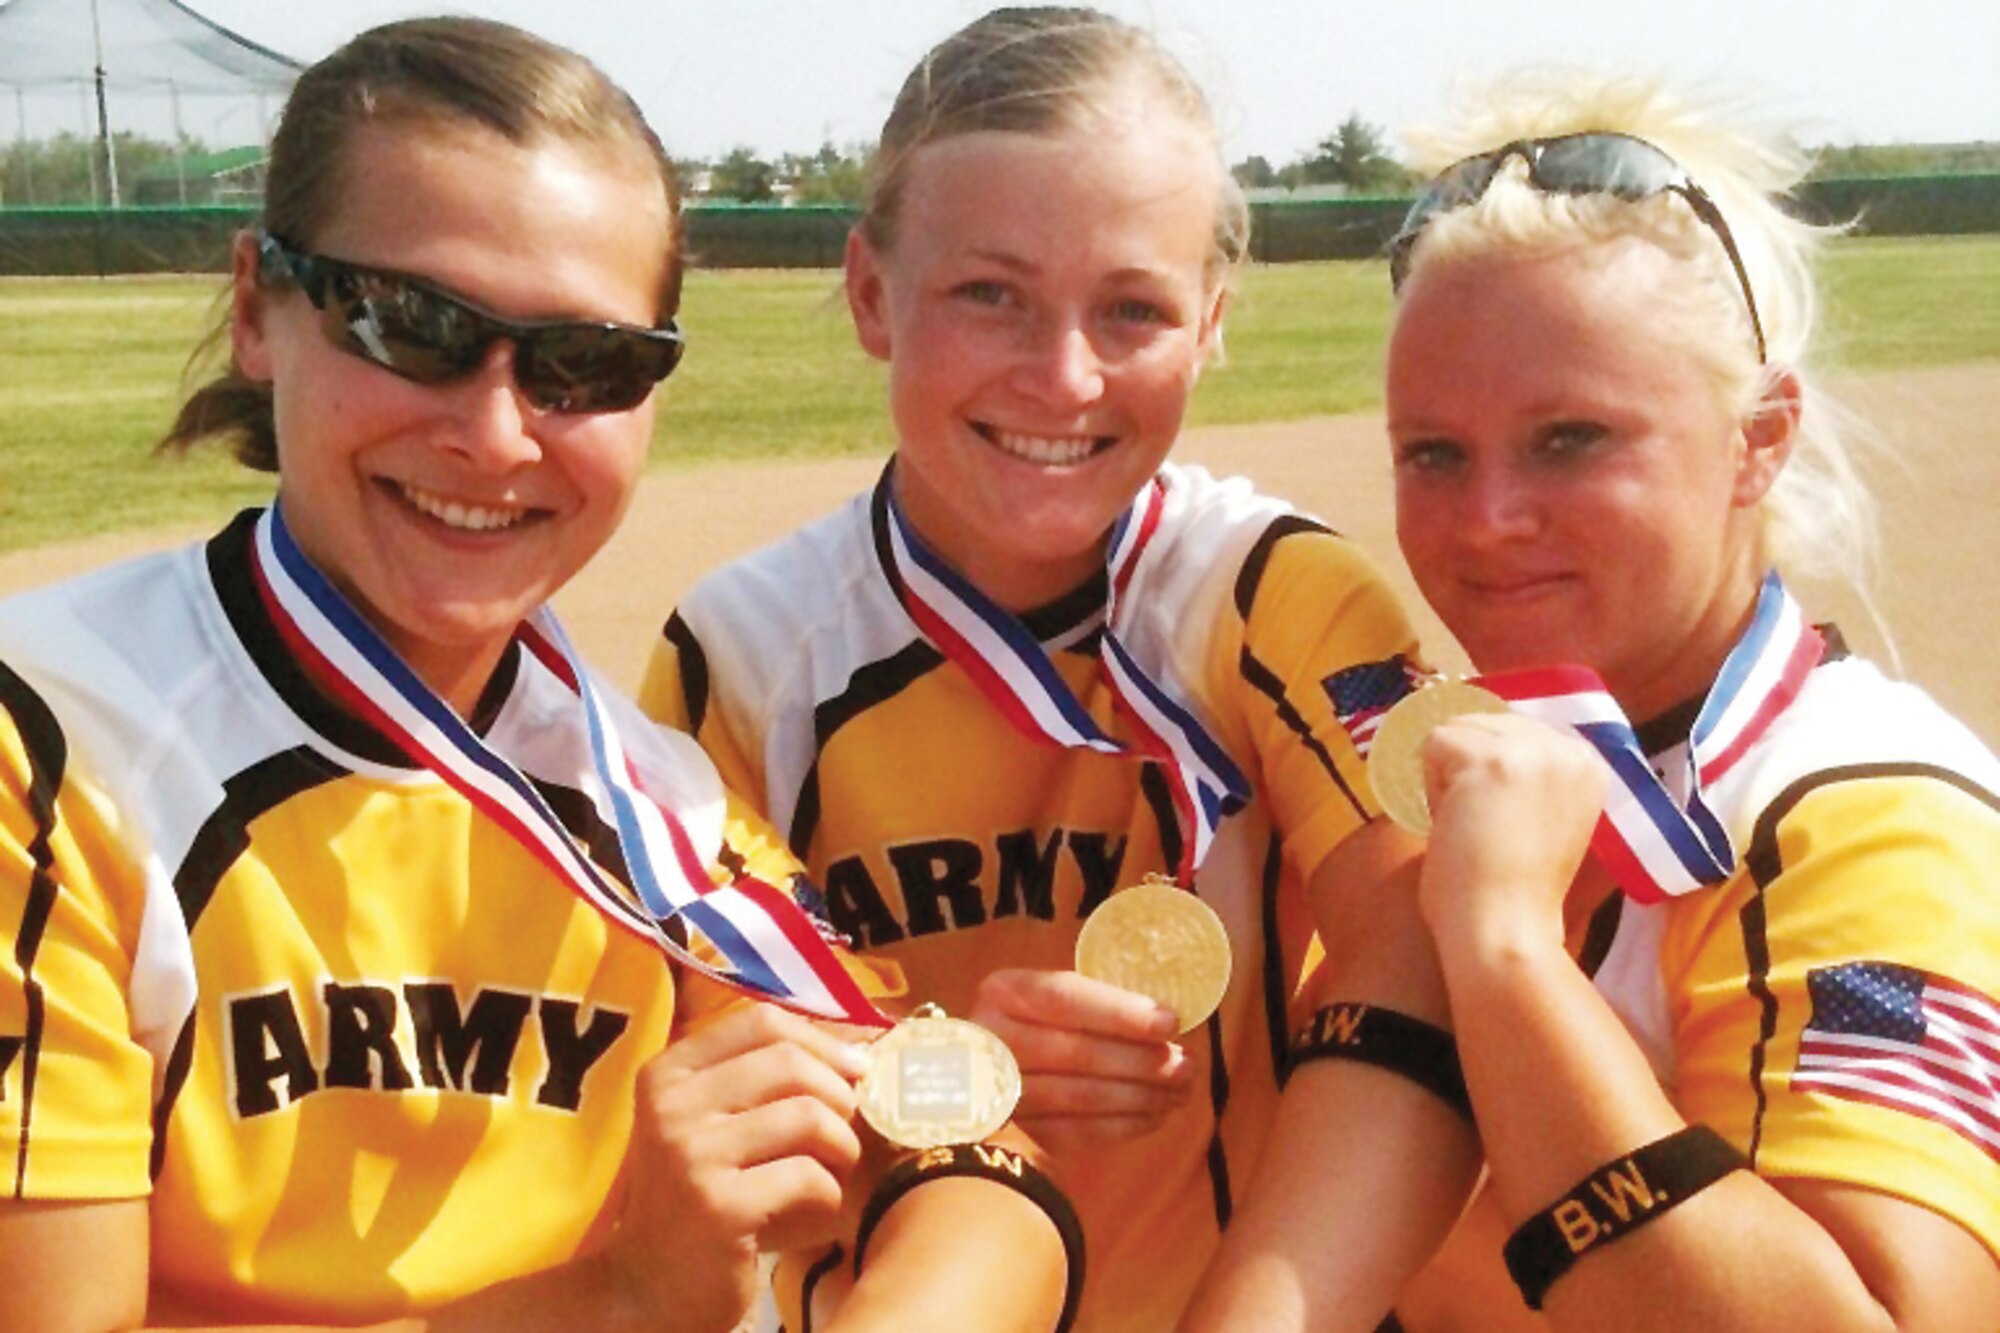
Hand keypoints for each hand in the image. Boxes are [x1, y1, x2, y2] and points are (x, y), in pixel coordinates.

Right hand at [608, 1004, 869, 1330]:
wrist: (648, 1286)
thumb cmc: (699, 1195)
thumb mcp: (715, 1123)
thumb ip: (767, 1078)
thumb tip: (862, 1042)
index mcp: (669, 1072)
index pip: (761, 1020)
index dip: (822, 1038)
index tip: (856, 1067)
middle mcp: (671, 1104)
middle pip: (790, 1063)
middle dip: (839, 1093)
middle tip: (848, 1128)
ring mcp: (691, 1154)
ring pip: (808, 1116)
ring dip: (843, 1145)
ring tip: (837, 1167)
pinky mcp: (719, 1206)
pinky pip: (809, 1176)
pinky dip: (831, 1193)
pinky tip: (819, 1208)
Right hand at [971, 967, 1194, 1154]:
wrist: (991, 1069)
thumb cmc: (1041, 1023)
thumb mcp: (1057, 997)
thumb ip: (1100, 1004)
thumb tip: (1168, 1023)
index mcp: (1005, 993)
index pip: (1065, 1000)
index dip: (1121, 1013)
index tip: (1171, 1023)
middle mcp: (992, 1041)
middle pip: (1075, 1053)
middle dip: (1140, 1061)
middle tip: (1186, 1066)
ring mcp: (1000, 1093)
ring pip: (1079, 1097)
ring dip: (1139, 1097)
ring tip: (1180, 1092)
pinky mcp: (1016, 1134)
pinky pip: (1077, 1133)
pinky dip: (1122, 1125)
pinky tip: (1155, 1116)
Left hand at [1416, 712, 1606, 957]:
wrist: (1507, 929)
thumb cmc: (1515, 891)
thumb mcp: (1544, 818)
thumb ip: (1532, 779)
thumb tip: (1481, 739)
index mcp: (1589, 765)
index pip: (1518, 730)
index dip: (1491, 771)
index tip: (1502, 820)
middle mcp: (1571, 749)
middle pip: (1487, 724)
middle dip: (1468, 770)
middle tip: (1483, 828)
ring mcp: (1535, 750)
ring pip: (1458, 731)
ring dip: (1448, 778)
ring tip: (1471, 826)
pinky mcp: (1493, 759)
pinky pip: (1435, 744)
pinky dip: (1431, 785)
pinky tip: (1455, 823)